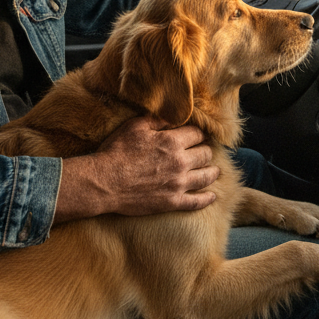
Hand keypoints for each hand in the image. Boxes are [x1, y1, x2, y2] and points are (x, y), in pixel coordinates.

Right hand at [54, 116, 219, 222]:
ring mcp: (177, 184)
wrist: (104, 182)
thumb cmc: (117, 152)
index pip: (197, 134)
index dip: (198, 134)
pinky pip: (197, 202)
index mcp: (172, 142)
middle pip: (205, 154)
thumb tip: (175, 116)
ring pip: (206, 176)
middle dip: (206, 151)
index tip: (198, 135)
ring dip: (212, 171)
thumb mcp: (135, 127)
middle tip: (205, 151)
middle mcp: (180, 162)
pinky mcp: (172, 202)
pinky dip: (207, 198)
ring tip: (214, 170)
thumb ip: (158, 119)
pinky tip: (212, 196)